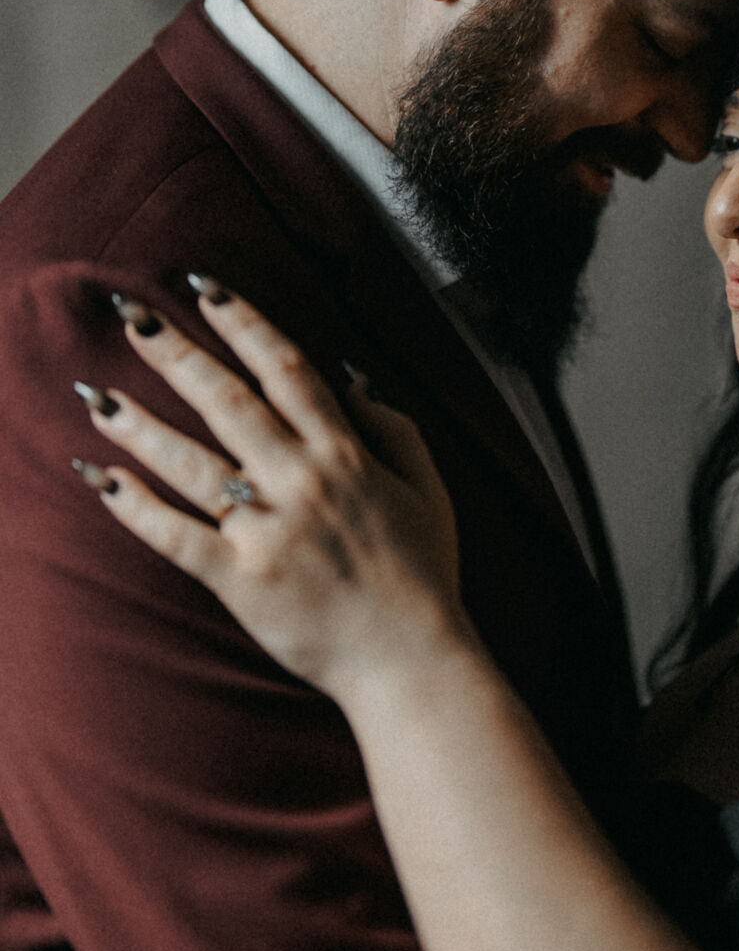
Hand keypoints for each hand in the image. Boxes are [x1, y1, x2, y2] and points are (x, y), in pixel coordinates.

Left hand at [80, 286, 473, 703]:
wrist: (410, 662)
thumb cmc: (424, 574)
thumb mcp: (429, 486)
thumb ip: (393, 426)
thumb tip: (350, 377)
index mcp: (345, 453)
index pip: (286, 368)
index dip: (243, 323)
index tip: (204, 288)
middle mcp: (301, 481)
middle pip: (227, 401)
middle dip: (176, 354)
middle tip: (132, 317)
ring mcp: (267, 531)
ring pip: (191, 463)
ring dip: (140, 425)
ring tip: (97, 395)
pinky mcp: (240, 581)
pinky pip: (176, 537)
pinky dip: (135, 508)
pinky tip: (99, 478)